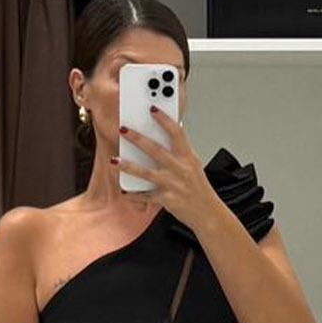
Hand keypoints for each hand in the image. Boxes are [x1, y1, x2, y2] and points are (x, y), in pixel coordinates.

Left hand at [113, 111, 219, 231]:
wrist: (207, 213)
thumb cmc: (199, 188)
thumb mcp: (194, 165)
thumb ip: (181, 150)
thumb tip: (173, 131)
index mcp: (188, 157)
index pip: (177, 133)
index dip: (164, 120)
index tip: (152, 109)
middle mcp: (180, 169)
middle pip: (155, 149)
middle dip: (137, 138)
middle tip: (123, 130)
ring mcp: (173, 184)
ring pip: (146, 172)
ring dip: (128, 166)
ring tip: (114, 161)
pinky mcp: (167, 199)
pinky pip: (146, 196)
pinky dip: (134, 195)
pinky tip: (124, 192)